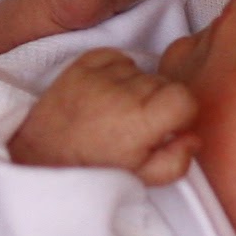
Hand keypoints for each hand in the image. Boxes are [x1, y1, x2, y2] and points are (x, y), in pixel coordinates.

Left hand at [8, 47, 198, 179]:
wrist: (43, 158)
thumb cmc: (93, 171)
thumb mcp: (141, 178)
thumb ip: (176, 161)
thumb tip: (193, 137)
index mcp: (140, 122)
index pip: (184, 97)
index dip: (182, 113)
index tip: (168, 126)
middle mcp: (122, 92)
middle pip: (163, 83)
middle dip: (158, 102)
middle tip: (138, 124)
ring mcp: (100, 76)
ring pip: (141, 70)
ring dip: (137, 87)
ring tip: (118, 110)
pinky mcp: (81, 65)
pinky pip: (116, 57)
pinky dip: (117, 71)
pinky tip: (107, 93)